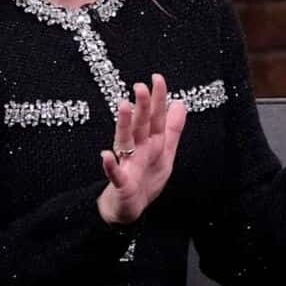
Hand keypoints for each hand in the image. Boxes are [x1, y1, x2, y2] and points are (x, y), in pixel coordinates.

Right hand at [98, 74, 188, 224]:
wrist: (130, 207)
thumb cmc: (146, 177)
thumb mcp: (165, 151)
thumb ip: (173, 128)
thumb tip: (180, 103)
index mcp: (150, 141)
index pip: (155, 117)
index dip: (158, 99)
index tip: (157, 78)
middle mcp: (137, 148)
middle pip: (141, 125)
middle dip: (142, 106)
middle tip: (141, 86)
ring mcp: (128, 164)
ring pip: (125, 141)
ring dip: (124, 124)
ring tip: (123, 106)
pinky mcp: (121, 183)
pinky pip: (115, 173)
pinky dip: (110, 165)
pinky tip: (105, 155)